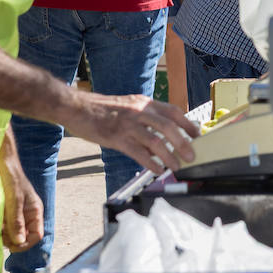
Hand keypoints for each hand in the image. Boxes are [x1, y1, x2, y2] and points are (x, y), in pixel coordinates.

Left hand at [0, 137, 44, 251]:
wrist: (1, 161)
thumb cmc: (12, 177)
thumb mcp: (14, 200)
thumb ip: (17, 221)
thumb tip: (19, 242)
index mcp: (35, 211)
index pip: (36, 235)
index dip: (26, 243)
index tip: (11, 245)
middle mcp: (27, 213)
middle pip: (23, 236)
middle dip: (12, 239)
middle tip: (0, 236)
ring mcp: (16, 212)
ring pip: (12, 231)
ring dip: (4, 233)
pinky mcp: (5, 210)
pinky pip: (4, 224)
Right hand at [63, 93, 199, 175]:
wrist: (76, 107)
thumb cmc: (102, 110)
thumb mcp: (128, 107)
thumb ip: (146, 119)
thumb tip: (162, 141)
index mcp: (144, 103)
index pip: (173, 111)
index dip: (187, 124)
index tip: (197, 135)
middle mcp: (139, 111)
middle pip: (168, 126)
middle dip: (183, 143)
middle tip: (192, 156)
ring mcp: (128, 124)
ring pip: (155, 141)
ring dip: (169, 156)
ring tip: (177, 166)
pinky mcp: (116, 138)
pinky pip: (138, 152)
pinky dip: (151, 163)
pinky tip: (157, 170)